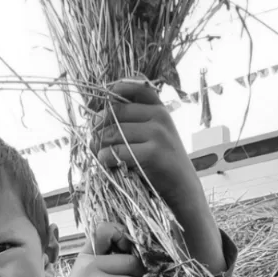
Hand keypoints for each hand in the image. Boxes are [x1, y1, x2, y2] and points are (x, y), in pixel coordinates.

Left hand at [89, 78, 203, 217]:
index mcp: (159, 108)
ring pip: (113, 132)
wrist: (183, 189)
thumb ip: (130, 124)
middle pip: (116, 113)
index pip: (135, 87)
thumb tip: (93, 123)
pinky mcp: (154, 152)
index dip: (114, 91)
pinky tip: (107, 163)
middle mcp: (160, 116)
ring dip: (100, 145)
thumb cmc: (160, 164)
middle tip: (94, 141)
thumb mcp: (152, 137)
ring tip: (101, 155)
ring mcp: (158, 133)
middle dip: (99, 127)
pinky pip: (118, 151)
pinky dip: (106, 158)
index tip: (102, 108)